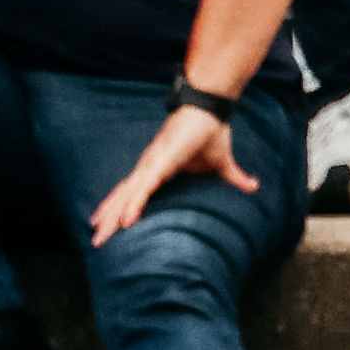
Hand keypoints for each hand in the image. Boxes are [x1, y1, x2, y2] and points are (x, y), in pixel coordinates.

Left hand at [90, 105, 255, 243]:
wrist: (210, 108)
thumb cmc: (211, 130)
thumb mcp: (222, 163)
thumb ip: (233, 178)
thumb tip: (253, 187)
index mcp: (159, 168)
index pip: (134, 191)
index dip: (121, 207)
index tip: (107, 224)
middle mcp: (149, 167)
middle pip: (124, 196)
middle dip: (109, 218)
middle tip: (96, 241)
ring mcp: (152, 164)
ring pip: (127, 196)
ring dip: (113, 216)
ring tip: (100, 236)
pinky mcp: (160, 163)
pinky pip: (144, 188)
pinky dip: (134, 205)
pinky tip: (126, 222)